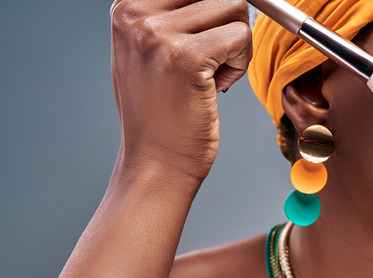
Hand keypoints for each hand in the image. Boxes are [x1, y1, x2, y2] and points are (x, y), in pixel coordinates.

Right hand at [109, 0, 251, 182]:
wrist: (156, 161)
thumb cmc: (162, 113)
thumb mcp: (153, 51)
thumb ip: (177, 16)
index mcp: (127, 6)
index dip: (214, 11)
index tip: (210, 40)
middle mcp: (136, 14)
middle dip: (229, 23)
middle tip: (215, 59)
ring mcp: (158, 34)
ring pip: (234, 6)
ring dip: (236, 44)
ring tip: (214, 74)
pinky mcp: (186, 57)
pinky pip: (240, 36)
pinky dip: (240, 63)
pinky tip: (218, 85)